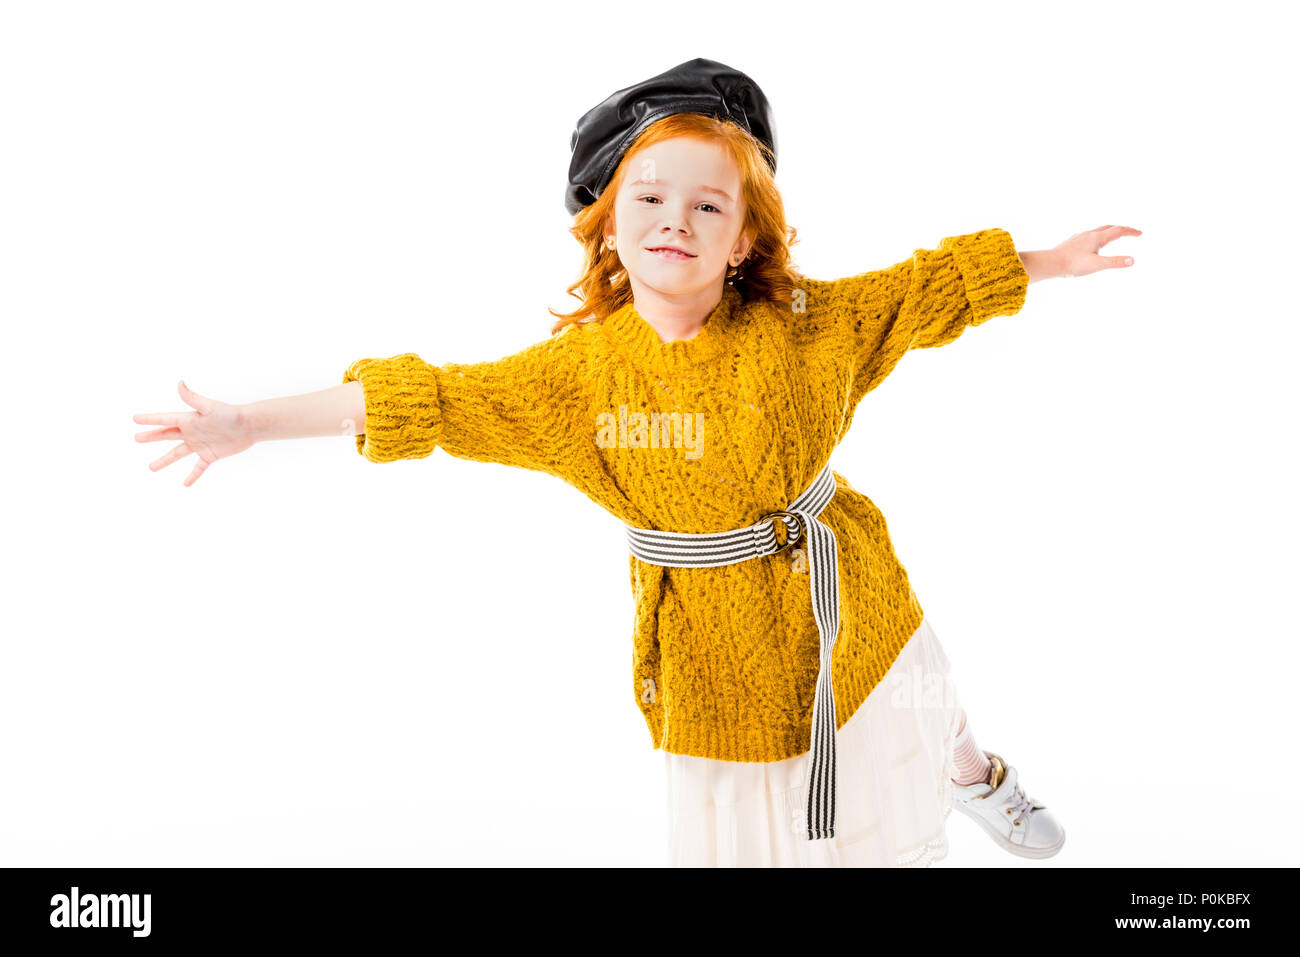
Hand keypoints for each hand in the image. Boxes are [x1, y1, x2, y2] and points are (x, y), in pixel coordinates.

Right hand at [133, 380, 255, 486]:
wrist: (249, 426)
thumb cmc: (230, 414)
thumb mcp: (209, 407)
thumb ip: (193, 398)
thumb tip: (179, 383)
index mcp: (188, 419)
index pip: (164, 420)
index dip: (150, 420)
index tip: (135, 419)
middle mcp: (191, 432)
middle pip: (167, 435)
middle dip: (152, 437)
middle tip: (136, 439)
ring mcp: (200, 444)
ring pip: (177, 454)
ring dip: (165, 461)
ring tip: (151, 468)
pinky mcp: (211, 455)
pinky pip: (199, 467)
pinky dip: (192, 475)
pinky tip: (185, 484)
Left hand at [1051, 225, 1141, 277]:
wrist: (1050, 263)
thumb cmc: (1072, 264)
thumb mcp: (1097, 265)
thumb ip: (1115, 262)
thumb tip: (1132, 260)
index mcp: (1097, 237)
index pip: (1118, 230)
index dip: (1130, 231)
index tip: (1140, 233)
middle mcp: (1088, 234)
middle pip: (1109, 227)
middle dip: (1121, 229)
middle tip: (1130, 232)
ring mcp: (1079, 238)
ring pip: (1097, 230)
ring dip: (1108, 231)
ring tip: (1113, 235)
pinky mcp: (1071, 243)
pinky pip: (1087, 236)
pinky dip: (1096, 236)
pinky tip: (1091, 243)